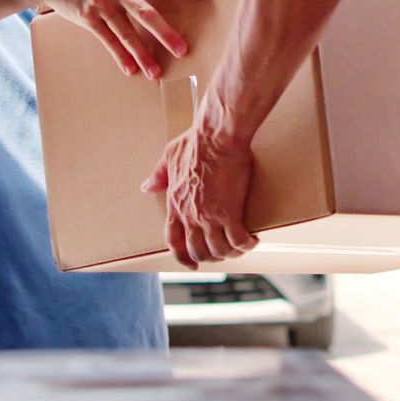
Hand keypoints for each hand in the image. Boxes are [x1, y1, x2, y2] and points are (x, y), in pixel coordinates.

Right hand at [26, 0, 204, 79]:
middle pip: (145, 13)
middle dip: (165, 33)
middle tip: (183, 49)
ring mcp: (101, 6)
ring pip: (126, 33)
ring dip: (142, 53)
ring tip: (156, 71)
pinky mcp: (88, 19)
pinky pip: (107, 40)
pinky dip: (119, 55)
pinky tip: (131, 70)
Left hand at [143, 90, 258, 268]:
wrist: (218, 136)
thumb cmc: (195, 141)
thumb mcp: (169, 157)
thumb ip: (158, 175)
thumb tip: (146, 187)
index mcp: (175, 204)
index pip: (173, 241)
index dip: (181, 256)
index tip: (191, 264)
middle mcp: (190, 215)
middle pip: (196, 251)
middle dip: (210, 257)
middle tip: (222, 253)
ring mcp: (209, 216)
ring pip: (218, 250)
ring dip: (230, 253)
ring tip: (241, 246)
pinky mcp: (230, 212)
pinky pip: (238, 240)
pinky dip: (246, 244)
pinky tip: (253, 239)